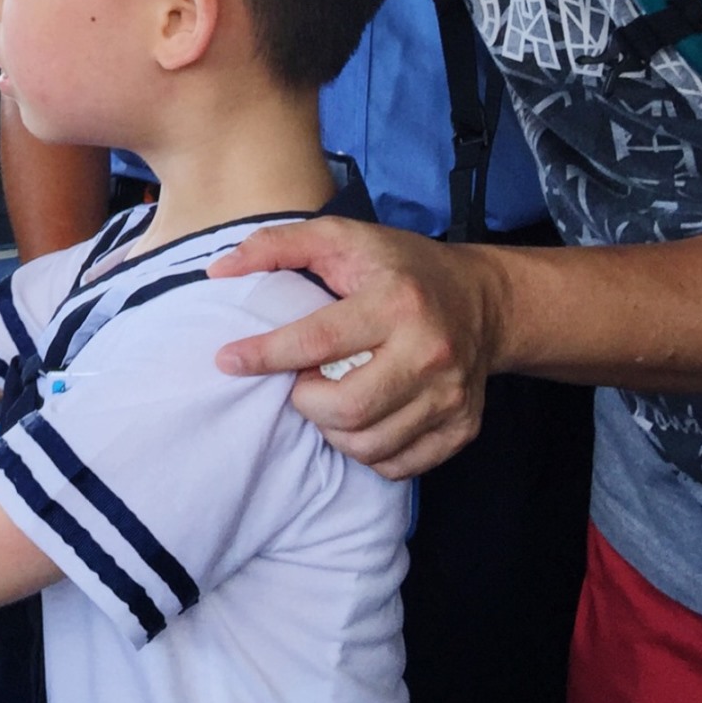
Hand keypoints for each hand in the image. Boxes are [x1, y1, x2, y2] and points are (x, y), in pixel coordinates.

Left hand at [210, 218, 505, 478]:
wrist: (483, 301)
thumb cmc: (400, 268)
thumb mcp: (342, 238)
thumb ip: (277, 245)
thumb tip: (218, 271)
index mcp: (397, 302)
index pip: (318, 340)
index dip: (265, 355)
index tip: (228, 360)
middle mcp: (430, 352)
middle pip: (346, 408)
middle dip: (305, 401)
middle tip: (300, 382)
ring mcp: (451, 396)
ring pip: (368, 444)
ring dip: (331, 429)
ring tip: (328, 398)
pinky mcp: (461, 427)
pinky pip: (396, 464)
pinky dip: (365, 451)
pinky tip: (360, 419)